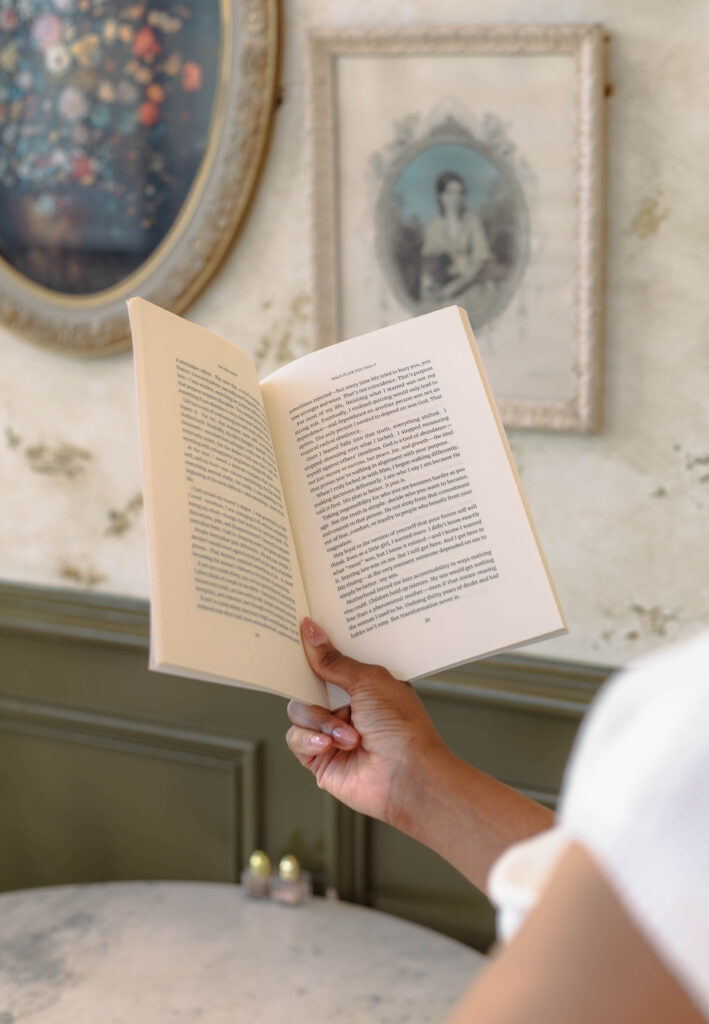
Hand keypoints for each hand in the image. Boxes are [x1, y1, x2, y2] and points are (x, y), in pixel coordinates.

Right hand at [286, 618, 448, 829]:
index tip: (300, 633)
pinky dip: (310, 740)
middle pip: (307, 685)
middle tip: (312, 682)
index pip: (331, 661)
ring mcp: (332, 732)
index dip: (316, 650)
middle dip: (309, 685)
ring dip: (320, 721)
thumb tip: (311, 632)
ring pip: (299, 711)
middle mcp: (348, 707)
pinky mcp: (320, 758)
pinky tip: (330, 745)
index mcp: (364, 685)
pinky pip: (296, 738)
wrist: (407, 776)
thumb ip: (333, 660)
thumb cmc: (402, 728)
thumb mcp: (368, 681)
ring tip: (347, 735)